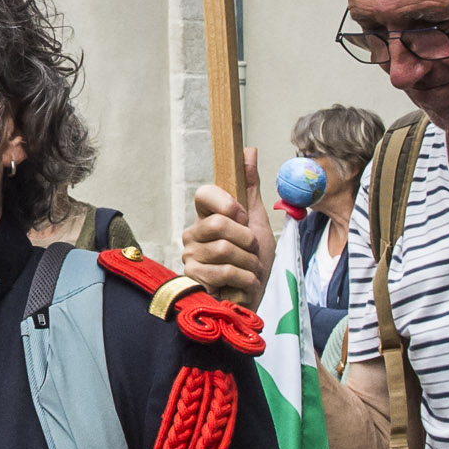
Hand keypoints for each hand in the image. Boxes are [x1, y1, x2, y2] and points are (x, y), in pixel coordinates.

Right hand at [185, 145, 276, 311]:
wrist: (254, 297)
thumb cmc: (253, 262)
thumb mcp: (258, 221)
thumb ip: (251, 186)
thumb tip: (249, 150)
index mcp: (206, 217)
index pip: (204, 194)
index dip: (227, 204)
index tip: (243, 217)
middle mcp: (193, 234)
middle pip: (219, 223)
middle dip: (247, 240)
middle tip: (252, 252)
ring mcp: (190, 257)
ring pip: (224, 249)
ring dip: (249, 263)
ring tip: (249, 271)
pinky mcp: (193, 280)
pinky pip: (222, 271)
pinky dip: (244, 279)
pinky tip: (243, 284)